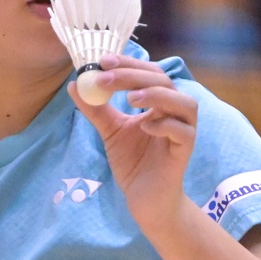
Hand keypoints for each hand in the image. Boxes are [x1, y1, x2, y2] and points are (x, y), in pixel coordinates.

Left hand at [72, 54, 197, 237]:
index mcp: (158, 103)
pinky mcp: (185, 151)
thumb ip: (96, 109)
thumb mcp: (110, 131)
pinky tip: (145, 127)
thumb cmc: (133, 163)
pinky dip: (165, 125)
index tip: (102, 61)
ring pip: (184, 103)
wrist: (144, 199)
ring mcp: (183, 131)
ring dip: (157, 95)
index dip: (127, 64)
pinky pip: (183, 132)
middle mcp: (174, 112)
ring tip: (130, 99)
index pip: (148, 73)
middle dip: (134, 76)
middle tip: (106, 77)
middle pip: (164, 81)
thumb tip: (75, 84)